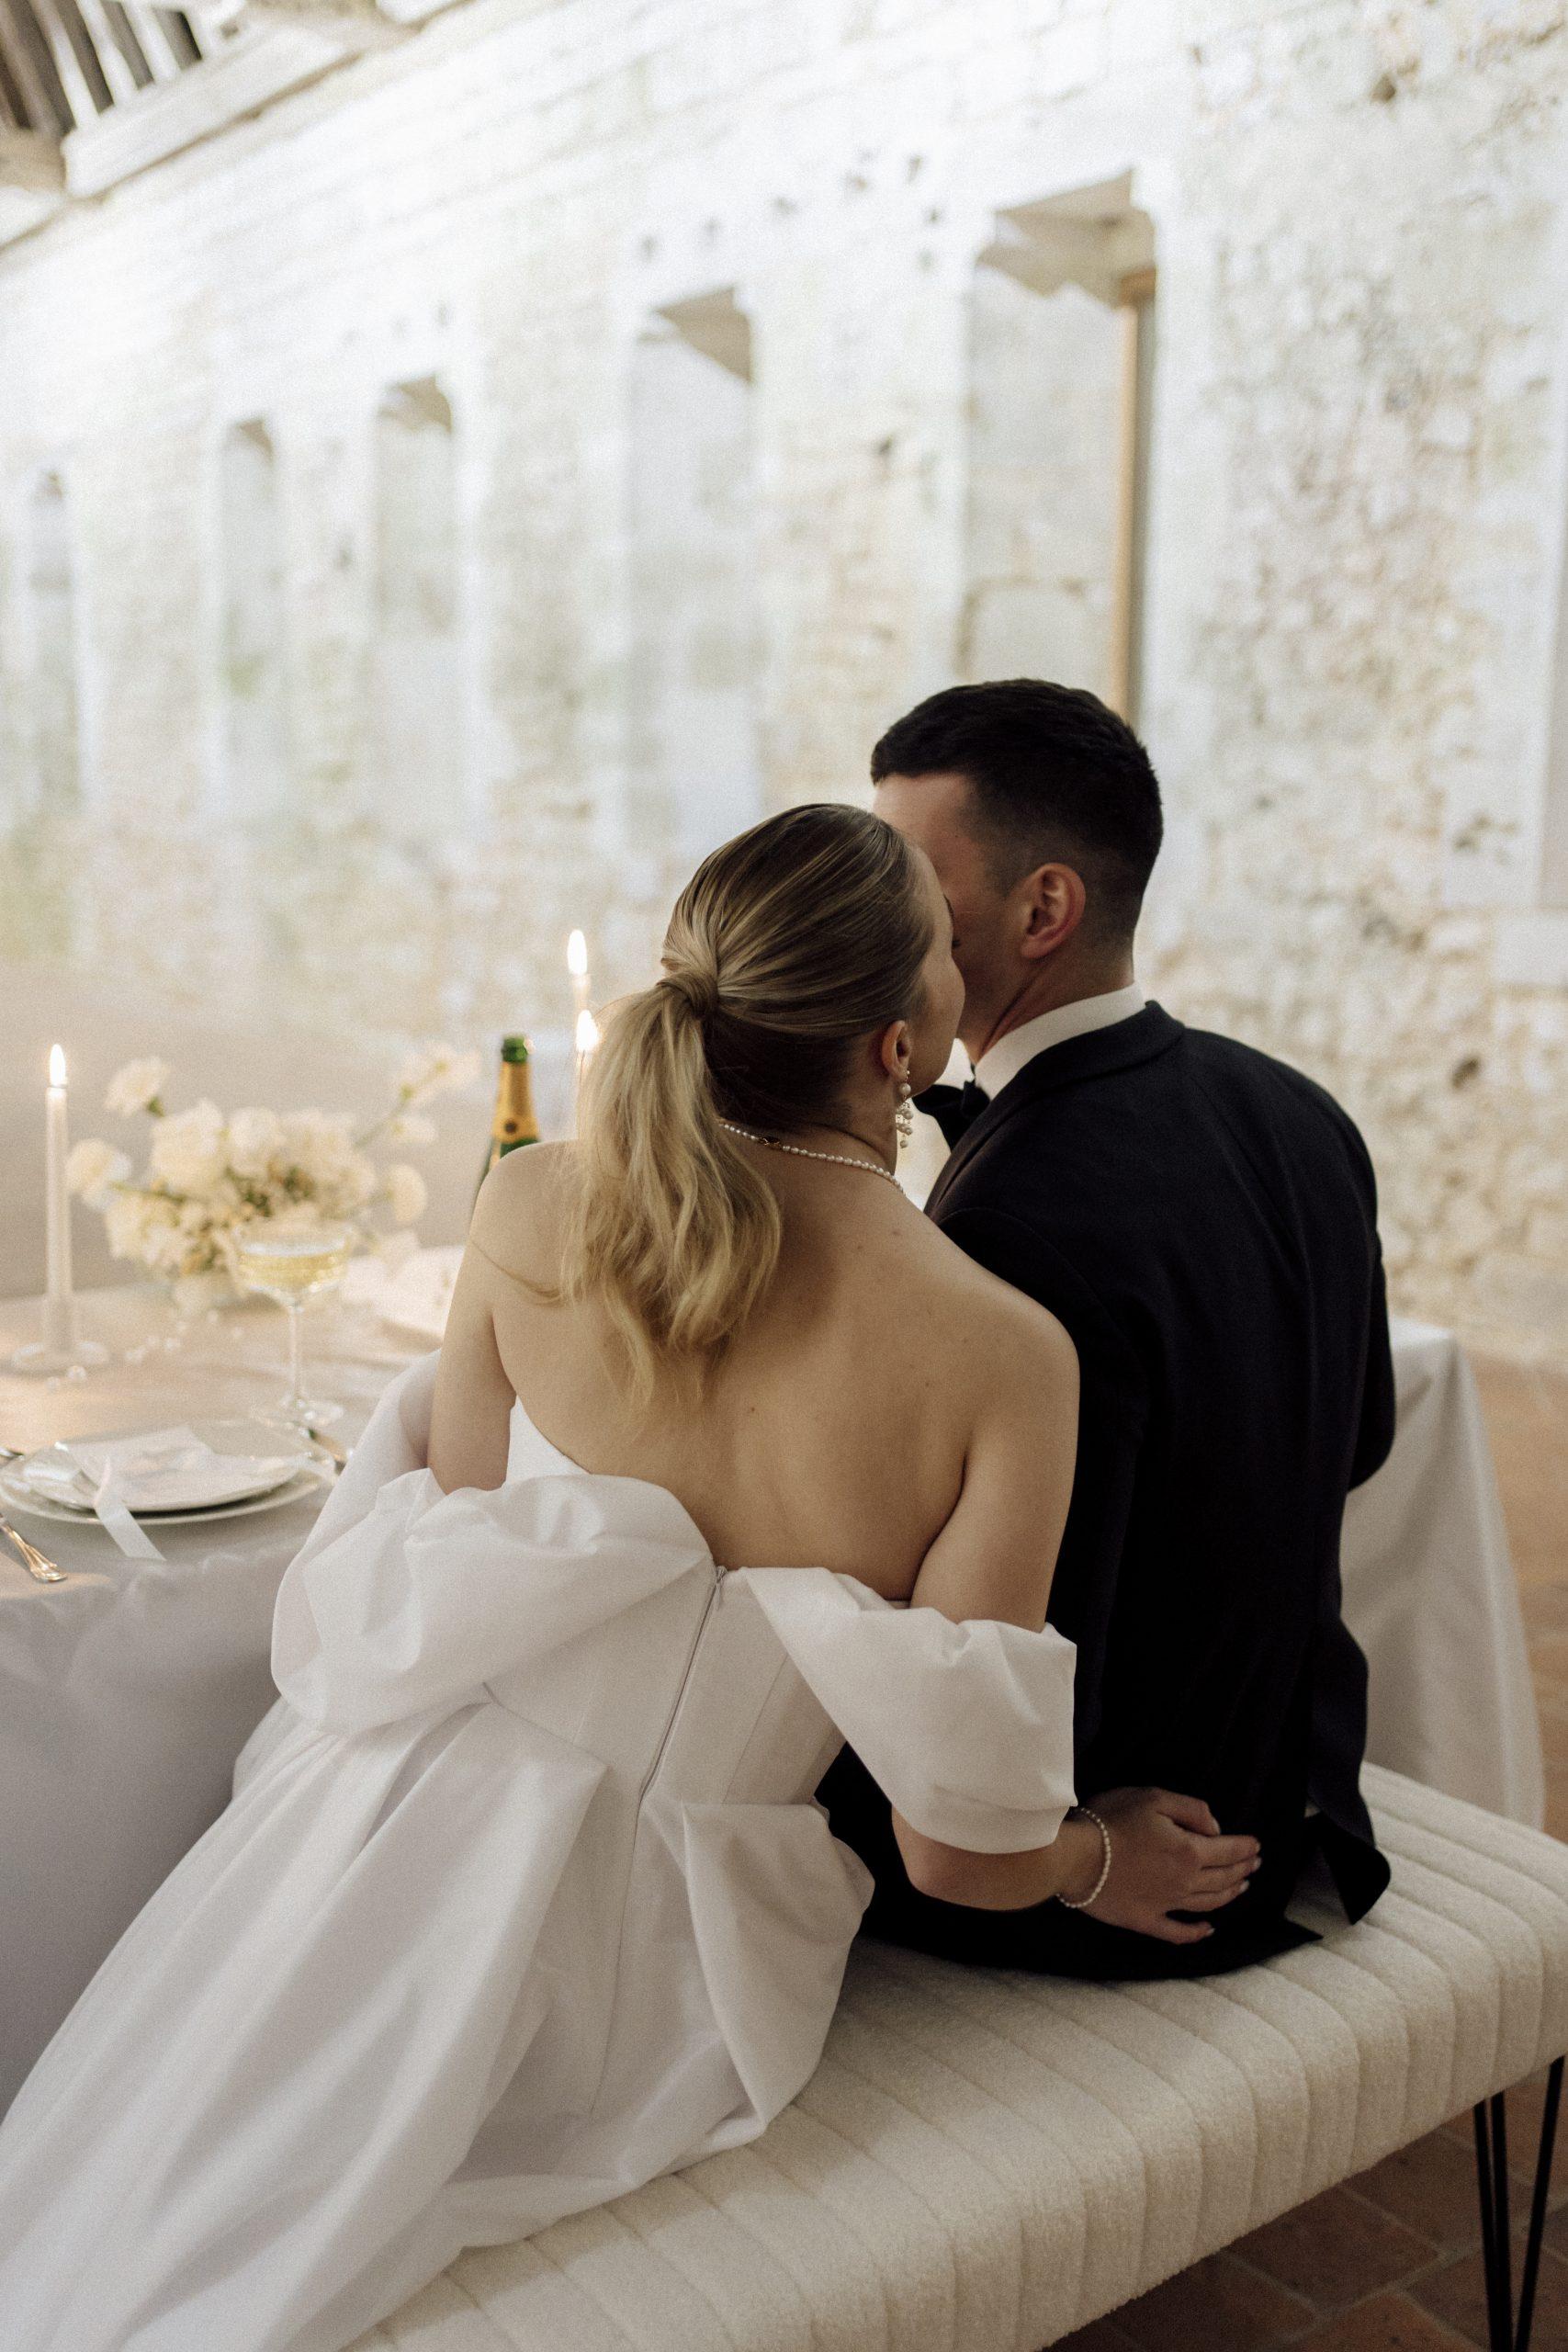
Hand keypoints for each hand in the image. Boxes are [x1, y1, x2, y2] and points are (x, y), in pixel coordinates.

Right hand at [1068, 1788, 1259, 1945]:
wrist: (1075, 1857)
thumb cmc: (1111, 1821)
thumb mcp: (1153, 1797)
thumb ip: (1191, 1809)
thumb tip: (1216, 1828)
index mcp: (1189, 1851)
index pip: (1229, 1851)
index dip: (1246, 1847)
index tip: (1257, 1845)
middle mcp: (1185, 1882)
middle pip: (1223, 1878)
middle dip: (1243, 1869)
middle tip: (1254, 1864)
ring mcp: (1166, 1904)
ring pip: (1208, 1903)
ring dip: (1229, 1895)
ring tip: (1240, 1887)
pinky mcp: (1145, 1920)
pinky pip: (1178, 1932)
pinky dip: (1197, 1933)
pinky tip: (1208, 1930)